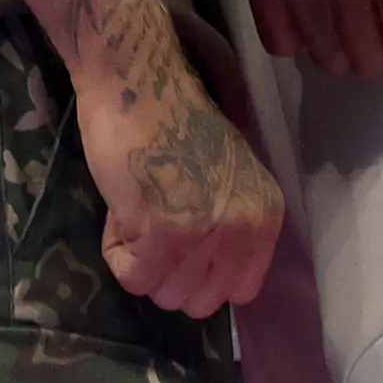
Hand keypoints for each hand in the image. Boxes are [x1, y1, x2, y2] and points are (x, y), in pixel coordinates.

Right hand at [79, 51, 283, 317]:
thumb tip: (201, 277)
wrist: (137, 81)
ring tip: (134, 210)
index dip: (200, 273)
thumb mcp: (225, 176)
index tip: (178, 240)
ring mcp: (204, 233)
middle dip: (167, 271)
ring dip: (140, 260)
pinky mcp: (162, 233)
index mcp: (265, 216)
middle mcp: (243, 229)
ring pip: (164, 294)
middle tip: (149, 222)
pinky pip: (132, 278)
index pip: (239, 292)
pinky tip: (119, 212)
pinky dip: (116, 252)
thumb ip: (226, 224)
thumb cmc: (171, 120)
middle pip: (198, 301)